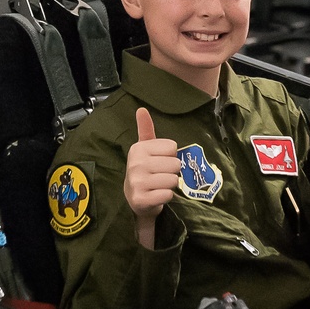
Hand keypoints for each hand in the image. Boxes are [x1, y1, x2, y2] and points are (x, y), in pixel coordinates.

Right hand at [124, 107, 180, 248]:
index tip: (159, 161)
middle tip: (160, 175)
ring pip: (173, 180)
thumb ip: (146, 129)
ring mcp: (137, 183)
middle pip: (175, 164)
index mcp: (138, 148)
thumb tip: (141, 108)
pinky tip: (157, 195)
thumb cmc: (144, 170)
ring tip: (158, 185)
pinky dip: (166, 196)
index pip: (173, 148)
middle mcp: (135, 164)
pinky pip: (168, 194)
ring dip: (170, 185)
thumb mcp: (145, 148)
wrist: (134, 199)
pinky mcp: (141, 200)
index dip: (170, 156)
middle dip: (172, 171)